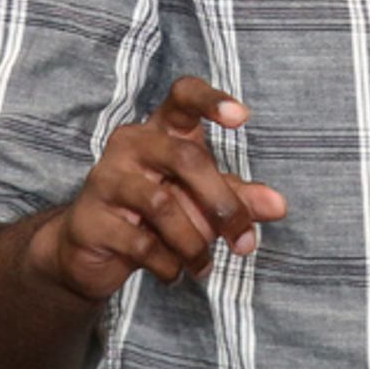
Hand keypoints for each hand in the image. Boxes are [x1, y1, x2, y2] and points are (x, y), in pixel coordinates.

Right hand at [28, 78, 285, 302]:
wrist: (92, 251)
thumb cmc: (157, 212)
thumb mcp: (202, 200)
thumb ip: (238, 197)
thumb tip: (279, 206)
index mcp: (162, 129)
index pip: (183, 95)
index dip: (211, 100)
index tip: (243, 118)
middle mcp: (131, 144)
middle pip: (186, 158)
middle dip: (223, 204)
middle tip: (244, 241)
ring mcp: (105, 179)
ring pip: (163, 205)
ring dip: (194, 243)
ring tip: (203, 266)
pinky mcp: (90, 219)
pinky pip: (140, 242)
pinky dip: (167, 263)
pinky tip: (173, 272)